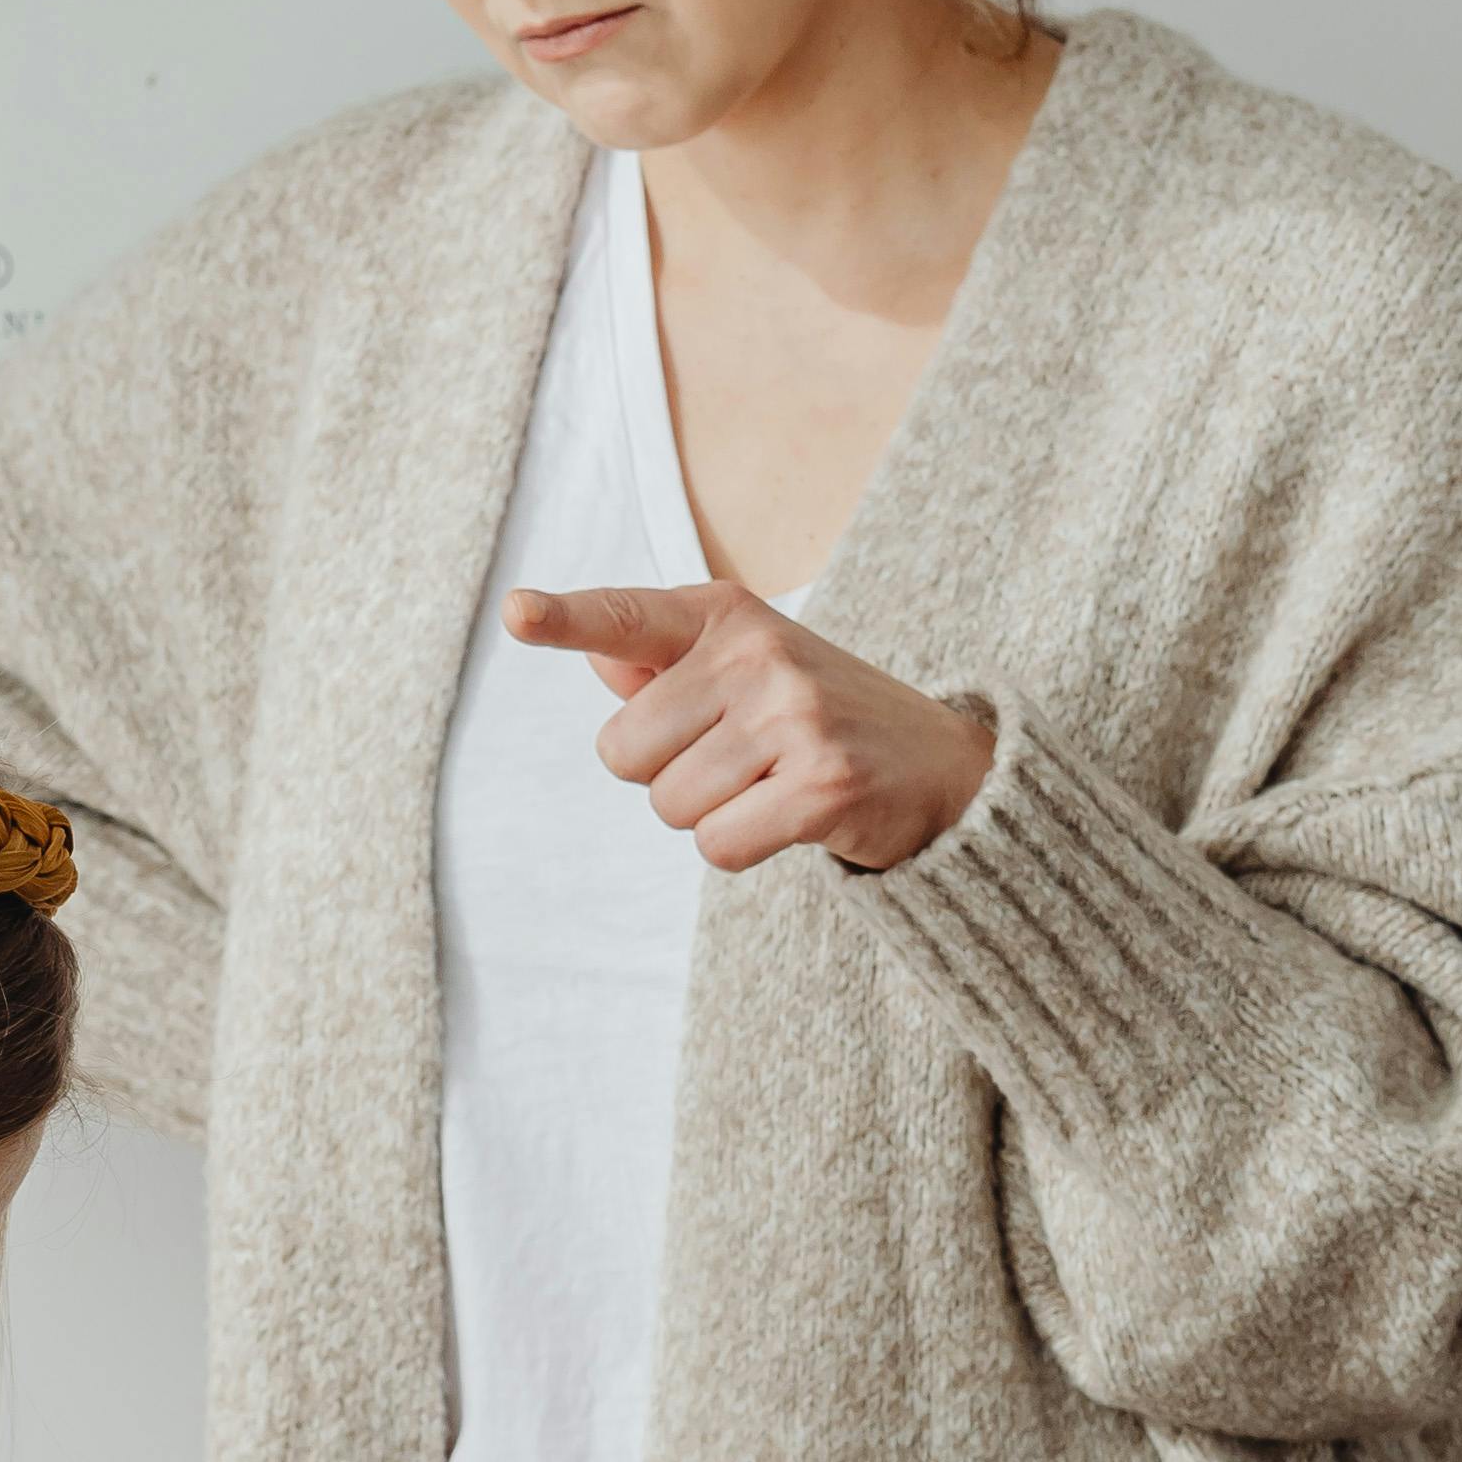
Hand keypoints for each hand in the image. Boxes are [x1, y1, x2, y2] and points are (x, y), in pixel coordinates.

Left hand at [506, 580, 993, 872]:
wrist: (946, 765)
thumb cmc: (821, 716)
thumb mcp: (748, 669)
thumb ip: (667, 663)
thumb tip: (599, 654)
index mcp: (727, 616)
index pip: (628, 618)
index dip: (566, 619)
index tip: (515, 613)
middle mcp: (758, 654)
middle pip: (624, 753)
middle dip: (666, 775)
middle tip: (739, 760)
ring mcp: (793, 717)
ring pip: (669, 806)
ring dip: (710, 814)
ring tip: (772, 785)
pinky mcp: (821, 785)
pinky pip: (716, 845)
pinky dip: (741, 848)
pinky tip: (790, 818)